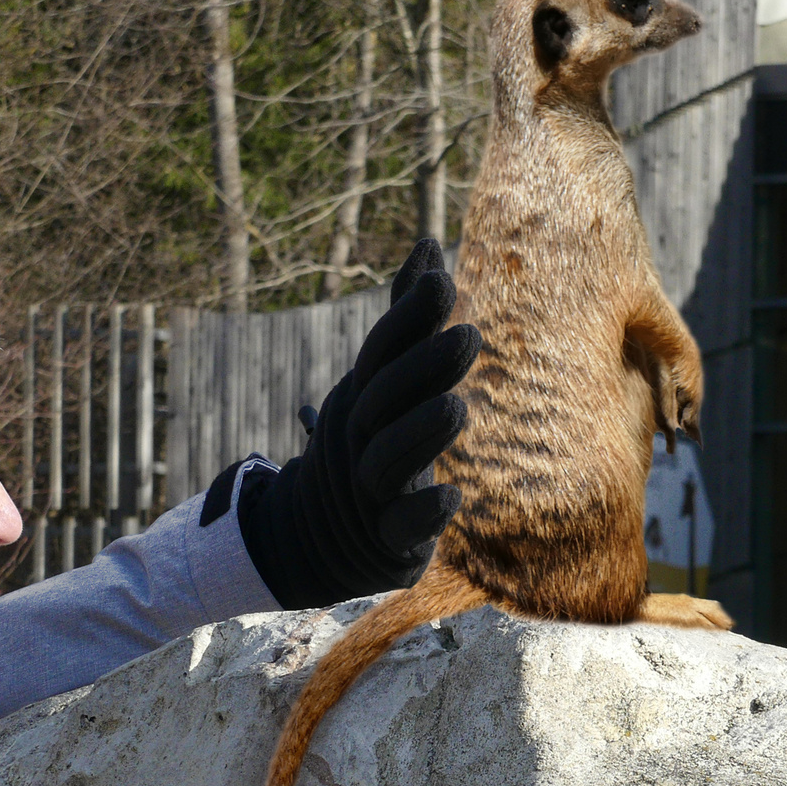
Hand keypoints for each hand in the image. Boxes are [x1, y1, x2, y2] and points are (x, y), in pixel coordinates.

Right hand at [216, 238, 479, 609]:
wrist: (318, 537)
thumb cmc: (371, 443)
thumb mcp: (386, 381)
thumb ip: (408, 319)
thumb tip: (429, 244)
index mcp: (364, 399)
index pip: (382, 352)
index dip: (409, 317)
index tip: (443, 278)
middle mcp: (360, 439)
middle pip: (382, 400)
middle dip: (422, 368)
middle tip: (469, 334)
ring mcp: (369, 491)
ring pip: (387, 461)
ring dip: (421, 432)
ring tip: (458, 406)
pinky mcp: (387, 541)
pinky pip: (400, 527)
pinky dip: (423, 512)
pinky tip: (451, 496)